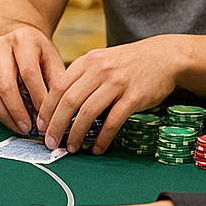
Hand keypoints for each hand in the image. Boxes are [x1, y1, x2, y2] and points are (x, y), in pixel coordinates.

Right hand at [0, 24, 65, 134]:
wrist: (14, 36)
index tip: (46, 115)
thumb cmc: (37, 51)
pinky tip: (10, 120)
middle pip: (5, 85)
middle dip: (18, 112)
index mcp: (23, 40)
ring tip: (20, 127)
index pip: (29, 72)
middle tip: (30, 127)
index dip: (38, 97)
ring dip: (6, 117)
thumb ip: (56, 81)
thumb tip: (58, 110)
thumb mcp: (52, 58)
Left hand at [37, 36, 179, 151]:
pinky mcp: (134, 97)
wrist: (164, 57)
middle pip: (69, 101)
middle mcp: (99, 70)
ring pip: (88, 113)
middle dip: (56, 125)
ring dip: (76, 134)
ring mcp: (117, 83)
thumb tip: (60, 106)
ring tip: (71, 148)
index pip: (58, 87)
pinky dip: (103, 138)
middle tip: (50, 142)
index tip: (41, 126)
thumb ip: (82, 78)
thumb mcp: (101, 61)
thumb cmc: (128, 63)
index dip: (47, 109)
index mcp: (87, 62)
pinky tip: (97, 148)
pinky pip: (113, 121)